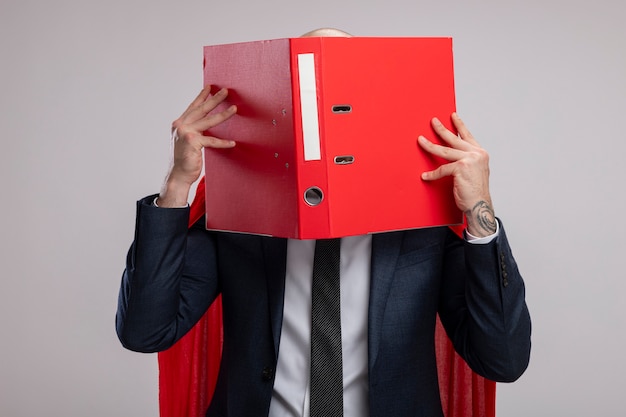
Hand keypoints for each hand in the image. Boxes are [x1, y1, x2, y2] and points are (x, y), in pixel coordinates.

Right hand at [158, 85, 236, 206]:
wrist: (178, 175)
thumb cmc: (184, 159)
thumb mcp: (186, 140)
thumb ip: (193, 130)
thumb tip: (205, 122)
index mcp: (179, 124)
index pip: (193, 107)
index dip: (202, 97)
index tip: (210, 87)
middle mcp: (181, 126)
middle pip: (201, 109)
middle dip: (214, 99)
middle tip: (225, 91)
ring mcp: (186, 133)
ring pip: (208, 121)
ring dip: (223, 114)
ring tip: (234, 109)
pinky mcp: (193, 143)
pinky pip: (212, 141)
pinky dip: (223, 143)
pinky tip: (232, 143)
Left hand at [418, 113, 496, 236]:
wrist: (479, 204)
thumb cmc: (475, 192)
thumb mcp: (474, 171)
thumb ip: (467, 161)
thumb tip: (453, 154)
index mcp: (480, 154)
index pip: (467, 136)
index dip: (459, 125)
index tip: (453, 116)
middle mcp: (476, 154)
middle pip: (454, 139)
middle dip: (441, 129)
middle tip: (433, 121)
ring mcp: (469, 160)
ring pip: (444, 150)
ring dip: (430, 145)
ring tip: (421, 140)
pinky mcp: (460, 168)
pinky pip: (441, 169)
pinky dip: (432, 174)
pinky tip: (425, 176)